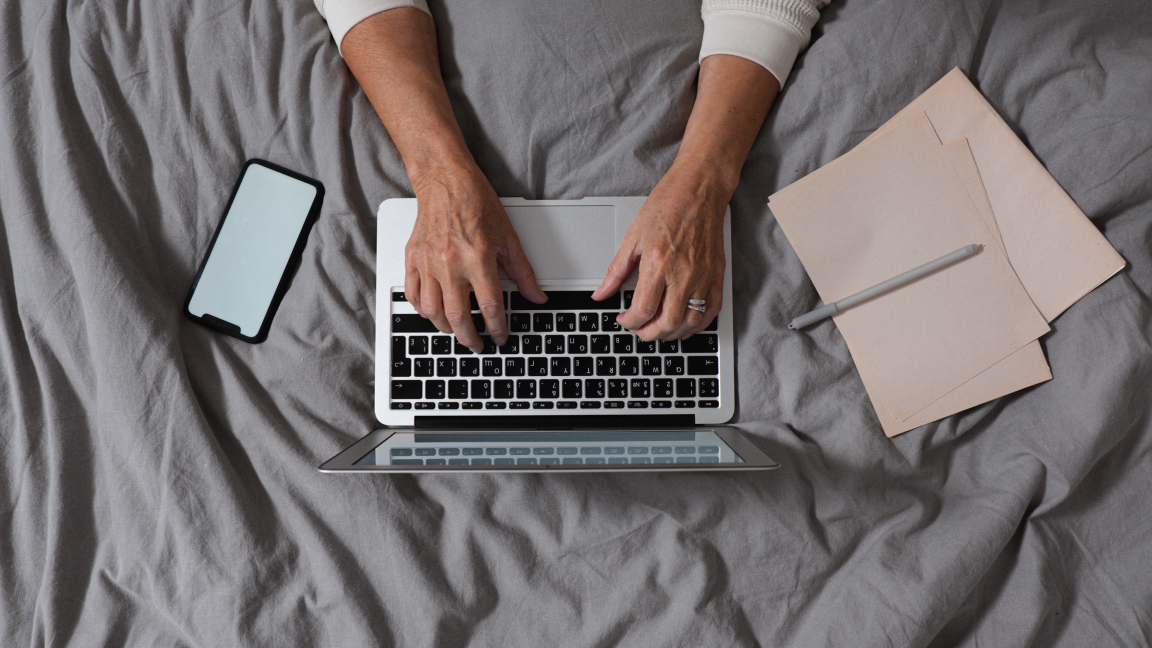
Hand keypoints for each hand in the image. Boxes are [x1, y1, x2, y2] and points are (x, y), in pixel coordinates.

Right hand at [405, 165, 545, 351]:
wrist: (445, 180)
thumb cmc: (475, 202)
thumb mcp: (507, 237)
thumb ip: (522, 272)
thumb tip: (537, 296)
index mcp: (478, 257)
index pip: (489, 306)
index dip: (497, 327)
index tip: (500, 336)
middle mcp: (450, 262)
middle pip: (458, 317)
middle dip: (470, 338)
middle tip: (478, 344)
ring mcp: (428, 262)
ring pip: (432, 311)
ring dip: (446, 328)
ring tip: (458, 331)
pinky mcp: (413, 259)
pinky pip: (413, 295)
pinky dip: (423, 310)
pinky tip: (433, 313)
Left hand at [592, 165, 726, 340]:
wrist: (700, 188)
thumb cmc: (669, 204)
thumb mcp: (634, 236)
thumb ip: (616, 270)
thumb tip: (601, 293)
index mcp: (659, 263)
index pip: (643, 310)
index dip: (629, 322)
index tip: (623, 320)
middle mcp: (683, 273)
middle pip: (667, 323)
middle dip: (648, 334)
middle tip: (638, 329)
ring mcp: (703, 276)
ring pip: (690, 322)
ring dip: (672, 334)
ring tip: (658, 329)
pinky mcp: (717, 274)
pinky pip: (712, 310)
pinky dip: (697, 325)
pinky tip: (685, 325)